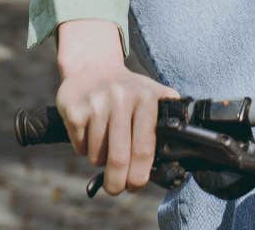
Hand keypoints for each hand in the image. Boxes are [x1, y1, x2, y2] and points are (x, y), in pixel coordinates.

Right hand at [54, 19, 179, 195]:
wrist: (92, 66)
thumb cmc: (128, 91)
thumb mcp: (152, 95)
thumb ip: (169, 119)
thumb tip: (180, 156)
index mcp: (146, 98)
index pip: (144, 148)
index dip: (139, 175)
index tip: (135, 186)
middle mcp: (121, 98)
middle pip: (119, 158)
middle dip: (117, 183)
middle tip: (115, 189)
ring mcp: (96, 103)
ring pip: (97, 155)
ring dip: (100, 161)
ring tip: (104, 145)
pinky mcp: (74, 109)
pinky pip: (81, 147)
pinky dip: (84, 149)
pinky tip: (89, 132)